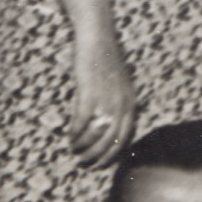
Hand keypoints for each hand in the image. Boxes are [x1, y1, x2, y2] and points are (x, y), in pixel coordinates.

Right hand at [66, 31, 137, 164]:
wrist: (98, 37)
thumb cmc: (105, 60)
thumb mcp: (118, 85)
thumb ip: (117, 103)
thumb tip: (108, 124)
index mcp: (131, 103)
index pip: (126, 138)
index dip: (113, 155)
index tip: (101, 164)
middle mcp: (122, 104)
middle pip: (112, 141)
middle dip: (98, 156)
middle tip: (85, 164)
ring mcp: (107, 98)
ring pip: (97, 134)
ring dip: (85, 146)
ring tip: (75, 151)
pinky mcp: (89, 92)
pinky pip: (82, 121)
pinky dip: (76, 132)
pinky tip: (69, 137)